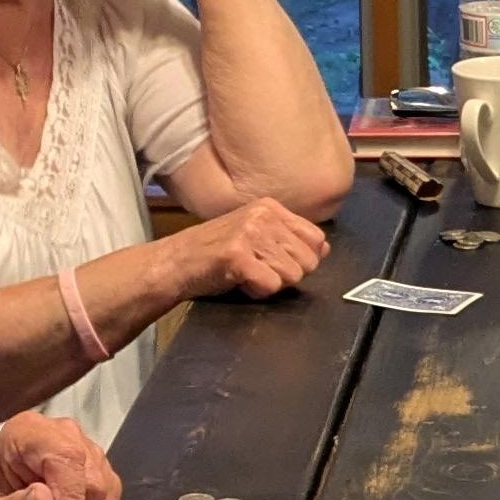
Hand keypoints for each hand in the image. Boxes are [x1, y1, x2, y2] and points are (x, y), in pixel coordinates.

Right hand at [177, 198, 331, 304]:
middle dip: (286, 274)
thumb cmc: (215, 253)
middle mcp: (263, 216)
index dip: (302, 258)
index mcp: (270, 207)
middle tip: (258, 269)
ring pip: (292, 276)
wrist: (175, 262)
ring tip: (246, 274)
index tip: (275, 261)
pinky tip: (239, 281)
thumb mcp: (256, 236)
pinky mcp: (238, 255)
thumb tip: (324, 248)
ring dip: (270, 283)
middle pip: (308, 261)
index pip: (317, 238)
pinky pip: (271, 285)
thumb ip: (290, 239)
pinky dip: (257, 291)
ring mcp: (250, 234)